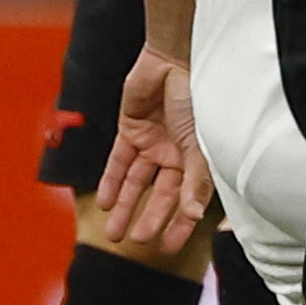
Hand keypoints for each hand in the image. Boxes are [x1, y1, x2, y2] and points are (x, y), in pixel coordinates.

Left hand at [94, 44, 214, 254]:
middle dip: (149, 219)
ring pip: (137, 183)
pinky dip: (111, 182)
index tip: (169, 246)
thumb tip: (193, 214)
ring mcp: (153, 143)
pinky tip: (105, 203)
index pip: (188, 200)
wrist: (174, 58)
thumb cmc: (198, 95)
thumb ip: (196, 181)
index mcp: (199, 159)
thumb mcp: (200, 144)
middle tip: (137, 241)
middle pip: (161, 195)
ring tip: (115, 233)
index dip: (180, 224)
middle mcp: (176, 154)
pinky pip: (119, 162)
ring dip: (126, 207)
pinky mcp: (131, 131)